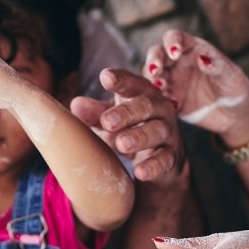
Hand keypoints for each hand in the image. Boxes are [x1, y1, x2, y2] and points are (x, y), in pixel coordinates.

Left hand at [71, 68, 182, 183]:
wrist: (159, 159)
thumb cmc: (128, 129)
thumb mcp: (110, 120)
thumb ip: (95, 113)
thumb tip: (76, 104)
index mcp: (140, 94)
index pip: (132, 83)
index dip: (121, 80)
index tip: (106, 77)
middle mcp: (158, 109)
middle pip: (146, 105)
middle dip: (127, 113)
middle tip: (107, 122)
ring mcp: (167, 132)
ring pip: (157, 131)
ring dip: (139, 137)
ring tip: (121, 144)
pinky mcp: (171, 156)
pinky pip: (164, 160)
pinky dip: (153, 166)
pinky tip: (139, 171)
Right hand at [144, 29, 248, 136]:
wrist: (233, 115)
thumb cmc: (235, 89)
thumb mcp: (233, 76)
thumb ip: (218, 66)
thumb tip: (202, 59)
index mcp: (193, 49)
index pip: (175, 37)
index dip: (171, 42)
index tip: (175, 52)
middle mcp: (178, 62)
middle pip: (157, 53)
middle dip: (153, 60)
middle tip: (155, 70)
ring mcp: (171, 80)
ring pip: (151, 74)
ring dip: (152, 79)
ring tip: (161, 88)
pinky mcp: (168, 98)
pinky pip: (157, 96)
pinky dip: (159, 98)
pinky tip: (173, 104)